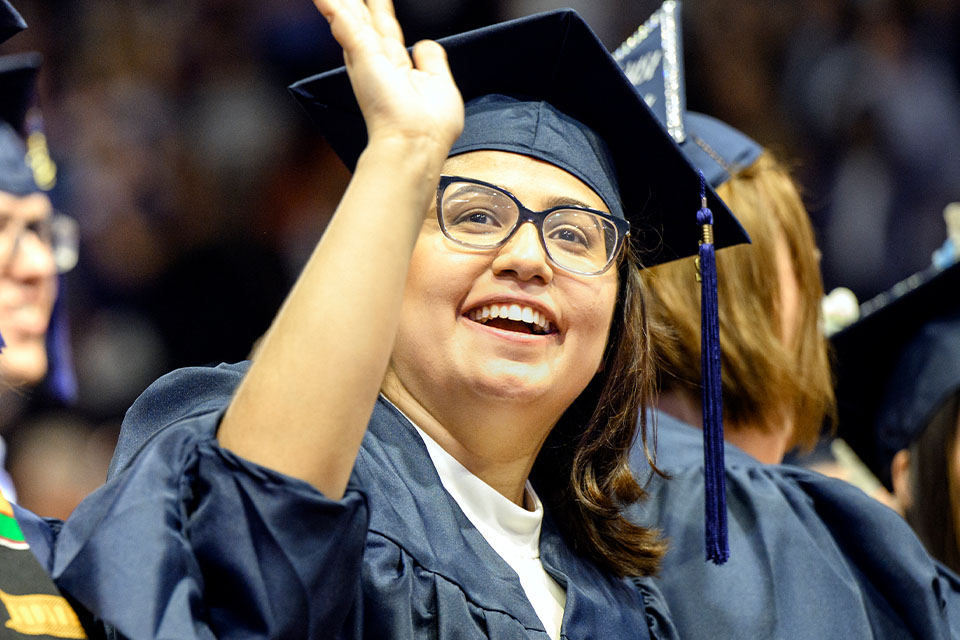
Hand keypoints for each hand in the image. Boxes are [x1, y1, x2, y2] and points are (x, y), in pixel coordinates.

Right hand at [314, 0, 463, 153]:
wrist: (416, 144)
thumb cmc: (431, 127)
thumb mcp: (441, 85)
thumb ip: (432, 61)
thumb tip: (424, 44)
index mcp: (397, 69)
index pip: (387, 32)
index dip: (381, 12)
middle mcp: (379, 62)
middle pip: (366, 21)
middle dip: (358, 3)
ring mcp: (368, 59)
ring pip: (351, 18)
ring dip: (342, 2)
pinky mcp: (362, 56)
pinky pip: (344, 22)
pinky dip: (333, 6)